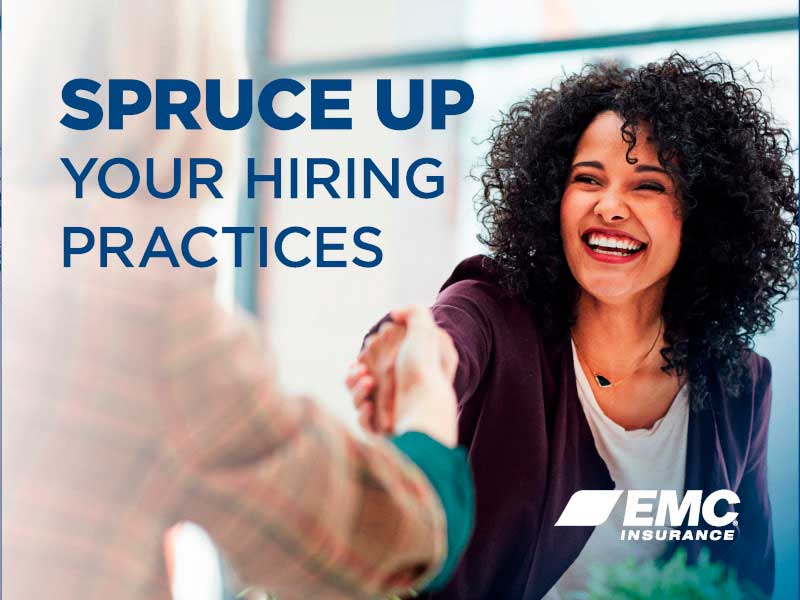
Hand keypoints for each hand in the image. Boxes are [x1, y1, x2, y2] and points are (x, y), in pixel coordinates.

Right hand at [346, 306, 457, 446]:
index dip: (364, 360)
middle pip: (361, 383)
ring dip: (356, 391)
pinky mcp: (383, 433)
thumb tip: (394, 314)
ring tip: (367, 383)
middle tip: (361, 372)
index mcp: (405, 375)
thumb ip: (413, 313)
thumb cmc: (425, 371)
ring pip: (358, 402)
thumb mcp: (425, 331)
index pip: (376, 366)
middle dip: (354, 376)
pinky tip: (370, 407)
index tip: (362, 356)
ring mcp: (390, 415)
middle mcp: (398, 396)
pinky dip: (363, 414)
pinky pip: (364, 423)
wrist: (426, 409)